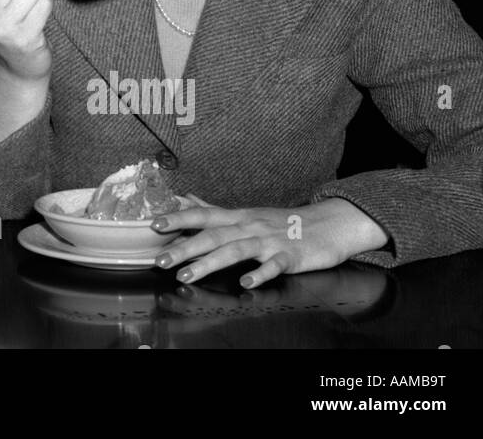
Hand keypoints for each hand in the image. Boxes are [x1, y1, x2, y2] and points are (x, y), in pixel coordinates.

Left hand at [151, 197, 389, 287]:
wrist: (329, 224)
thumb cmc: (283, 221)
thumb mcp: (245, 213)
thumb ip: (213, 209)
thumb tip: (183, 199)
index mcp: (238, 217)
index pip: (203, 215)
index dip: (178, 218)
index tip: (153, 224)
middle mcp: (249, 226)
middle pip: (213, 235)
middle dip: (184, 247)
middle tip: (159, 259)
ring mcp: (269, 241)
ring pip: (236, 250)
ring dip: (209, 263)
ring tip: (186, 275)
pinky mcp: (290, 256)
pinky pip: (274, 265)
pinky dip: (261, 274)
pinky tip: (247, 284)